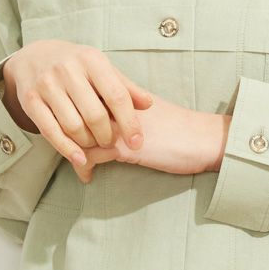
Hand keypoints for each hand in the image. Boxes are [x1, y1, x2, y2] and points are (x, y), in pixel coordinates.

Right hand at [1, 40, 153, 167]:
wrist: (34, 56)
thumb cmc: (76, 65)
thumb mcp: (101, 68)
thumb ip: (125, 87)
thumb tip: (148, 104)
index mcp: (91, 59)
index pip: (116, 95)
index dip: (129, 122)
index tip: (137, 141)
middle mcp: (67, 69)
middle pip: (95, 115)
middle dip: (108, 136)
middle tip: (112, 142)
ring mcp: (46, 84)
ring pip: (73, 126)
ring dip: (89, 143)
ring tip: (96, 143)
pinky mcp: (30, 100)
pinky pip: (51, 131)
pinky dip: (67, 149)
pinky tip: (81, 158)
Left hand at [75, 92, 231, 183]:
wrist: (204, 138)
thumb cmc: (182, 128)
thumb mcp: (152, 114)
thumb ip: (131, 112)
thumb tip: (114, 119)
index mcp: (124, 94)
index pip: (87, 96)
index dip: (74, 109)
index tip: (68, 122)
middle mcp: (117, 104)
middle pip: (76, 112)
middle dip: (66, 129)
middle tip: (64, 145)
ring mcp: (117, 124)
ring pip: (78, 132)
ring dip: (72, 149)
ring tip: (73, 160)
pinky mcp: (122, 146)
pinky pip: (89, 155)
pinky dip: (83, 165)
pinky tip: (87, 175)